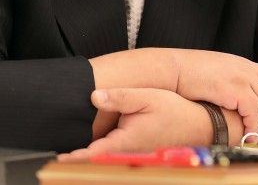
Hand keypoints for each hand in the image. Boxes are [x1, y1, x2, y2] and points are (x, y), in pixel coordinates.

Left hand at [60, 88, 211, 160]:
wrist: (199, 127)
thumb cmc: (174, 112)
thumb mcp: (147, 97)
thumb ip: (120, 97)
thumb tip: (94, 96)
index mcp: (127, 142)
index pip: (95, 154)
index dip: (75, 158)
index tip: (59, 159)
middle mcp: (128, 154)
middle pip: (98, 161)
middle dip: (78, 161)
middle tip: (57, 161)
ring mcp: (133, 158)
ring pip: (107, 162)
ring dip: (89, 160)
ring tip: (68, 159)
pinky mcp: (137, 157)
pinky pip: (115, 159)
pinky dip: (101, 158)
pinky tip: (89, 154)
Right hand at [171, 49, 257, 145]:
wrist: (172, 69)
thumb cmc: (189, 75)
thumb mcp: (218, 74)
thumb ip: (235, 83)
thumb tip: (244, 104)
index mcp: (245, 65)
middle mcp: (248, 69)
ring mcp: (243, 76)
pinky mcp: (235, 87)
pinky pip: (256, 110)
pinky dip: (255, 125)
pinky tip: (250, 134)